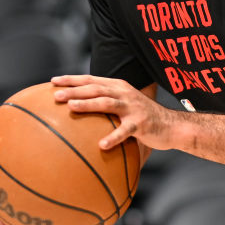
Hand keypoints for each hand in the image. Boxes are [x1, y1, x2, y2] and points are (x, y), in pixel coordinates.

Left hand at [52, 74, 174, 150]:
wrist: (172, 126)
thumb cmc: (142, 117)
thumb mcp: (124, 105)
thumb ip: (105, 105)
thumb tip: (77, 113)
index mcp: (118, 87)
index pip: (91, 79)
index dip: (72, 79)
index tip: (53, 81)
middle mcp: (124, 93)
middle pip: (95, 88)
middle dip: (75, 90)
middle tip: (56, 95)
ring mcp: (133, 108)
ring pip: (107, 103)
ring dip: (88, 104)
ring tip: (71, 107)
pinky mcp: (141, 123)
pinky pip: (125, 131)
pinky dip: (113, 137)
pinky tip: (102, 145)